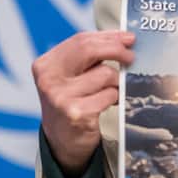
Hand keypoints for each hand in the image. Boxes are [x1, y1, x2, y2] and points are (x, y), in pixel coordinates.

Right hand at [33, 30, 134, 175]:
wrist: (62, 140)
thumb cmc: (71, 102)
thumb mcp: (70, 76)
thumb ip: (88, 57)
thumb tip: (122, 39)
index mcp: (46, 64)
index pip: (80, 40)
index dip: (108, 36)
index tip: (127, 38)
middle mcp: (49, 79)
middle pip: (90, 50)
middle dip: (116, 49)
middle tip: (131, 55)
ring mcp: (61, 97)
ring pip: (105, 74)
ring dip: (116, 82)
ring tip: (110, 90)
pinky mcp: (77, 113)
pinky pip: (109, 94)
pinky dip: (114, 97)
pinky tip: (107, 104)